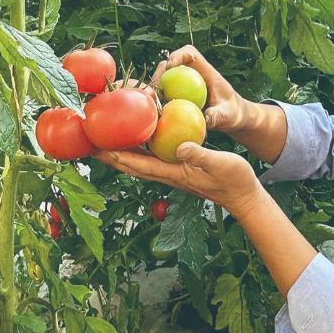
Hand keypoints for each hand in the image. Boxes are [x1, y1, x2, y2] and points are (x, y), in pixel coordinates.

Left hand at [94, 143, 263, 218]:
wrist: (243, 195)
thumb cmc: (234, 180)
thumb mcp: (220, 164)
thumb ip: (200, 155)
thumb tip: (182, 147)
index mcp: (173, 173)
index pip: (138, 164)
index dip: (117, 156)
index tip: (98, 147)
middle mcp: (167, 173)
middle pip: (131, 164)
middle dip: (110, 154)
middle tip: (90, 141)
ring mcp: (172, 172)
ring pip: (139, 161)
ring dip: (121, 150)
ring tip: (105, 138)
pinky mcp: (178, 168)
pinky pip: (152, 157)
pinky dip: (139, 147)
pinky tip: (136, 137)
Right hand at [153, 45, 247, 133]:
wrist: (230, 118)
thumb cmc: (231, 113)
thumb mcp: (228, 116)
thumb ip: (218, 116)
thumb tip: (207, 119)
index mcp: (205, 71)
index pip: (189, 53)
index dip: (178, 55)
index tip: (171, 66)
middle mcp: (191, 74)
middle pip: (169, 65)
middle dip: (159, 74)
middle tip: (155, 91)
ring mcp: (182, 84)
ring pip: (162, 79)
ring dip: (155, 89)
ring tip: (153, 104)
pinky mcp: (176, 95)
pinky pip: (163, 94)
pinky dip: (157, 101)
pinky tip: (154, 115)